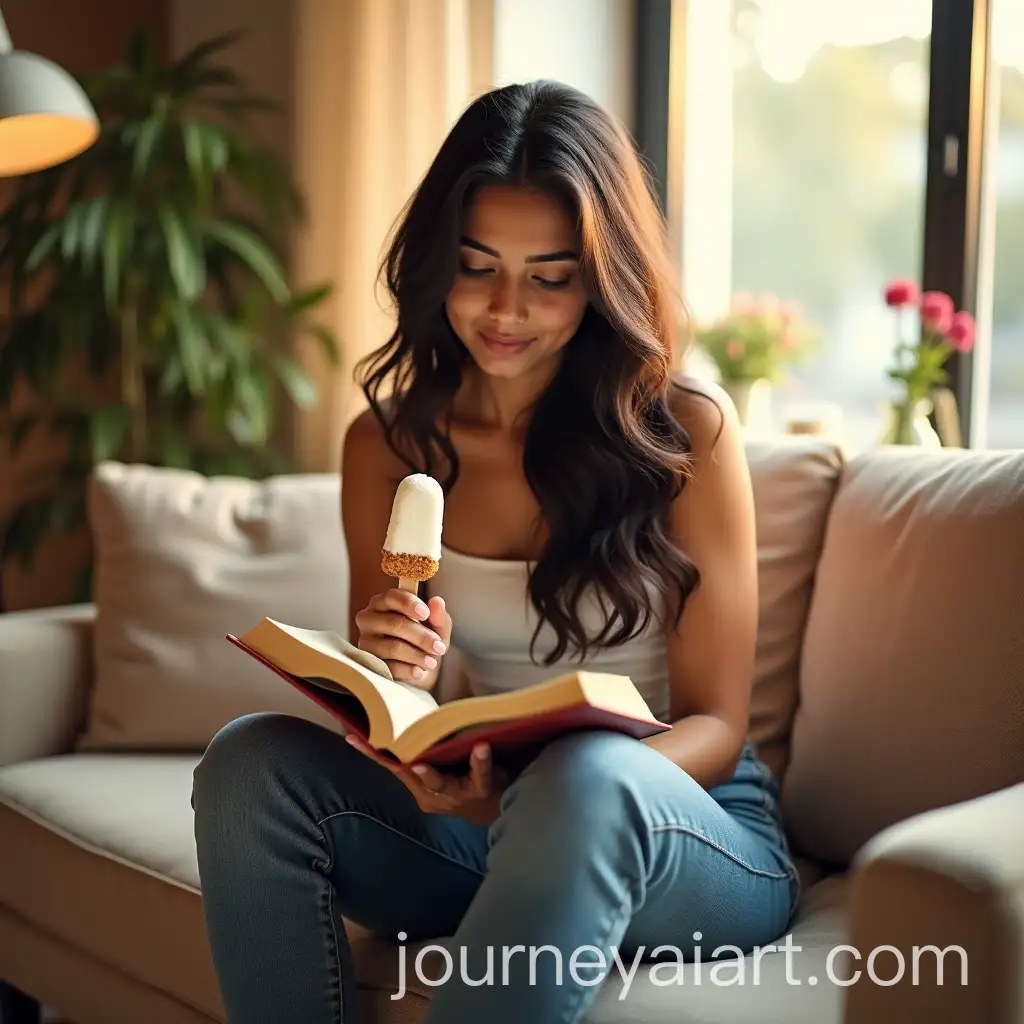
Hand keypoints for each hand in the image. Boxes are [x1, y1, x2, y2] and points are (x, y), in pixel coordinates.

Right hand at [345, 734, 508, 825]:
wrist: (494, 807)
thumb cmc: (462, 780)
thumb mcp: (439, 769)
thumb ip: (425, 750)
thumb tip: (408, 716)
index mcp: (418, 785)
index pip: (391, 765)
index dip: (371, 752)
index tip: (352, 737)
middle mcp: (431, 793)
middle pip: (409, 776)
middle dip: (394, 762)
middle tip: (380, 747)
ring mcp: (455, 795)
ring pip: (440, 783)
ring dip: (430, 773)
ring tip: (422, 763)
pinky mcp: (480, 791)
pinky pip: (479, 776)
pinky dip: (480, 762)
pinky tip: (481, 747)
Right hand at [354, 590, 451, 689]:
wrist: (416, 668)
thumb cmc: (423, 641)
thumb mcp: (436, 628)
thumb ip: (438, 615)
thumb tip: (437, 601)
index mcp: (383, 603)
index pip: (391, 597)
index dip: (409, 604)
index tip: (425, 614)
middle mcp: (368, 619)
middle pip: (394, 623)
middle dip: (421, 636)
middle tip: (440, 648)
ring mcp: (365, 642)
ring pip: (392, 647)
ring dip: (417, 655)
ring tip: (432, 662)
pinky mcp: (368, 664)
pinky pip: (389, 667)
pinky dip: (408, 670)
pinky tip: (419, 672)